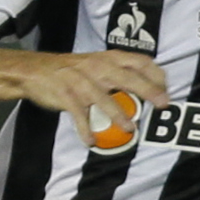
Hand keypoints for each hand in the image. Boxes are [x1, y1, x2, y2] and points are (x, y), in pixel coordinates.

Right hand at [19, 49, 170, 146]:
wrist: (34, 70)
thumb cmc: (73, 69)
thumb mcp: (98, 63)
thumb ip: (120, 73)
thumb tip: (148, 90)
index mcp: (108, 58)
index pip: (139, 61)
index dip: (155, 74)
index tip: (166, 89)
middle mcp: (97, 67)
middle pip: (127, 77)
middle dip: (147, 90)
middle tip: (162, 105)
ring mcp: (80, 80)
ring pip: (103, 97)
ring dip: (118, 114)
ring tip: (130, 129)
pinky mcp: (65, 95)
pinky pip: (78, 114)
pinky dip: (85, 129)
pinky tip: (91, 141)